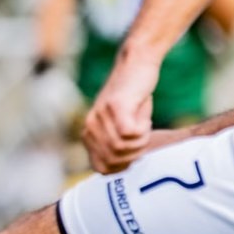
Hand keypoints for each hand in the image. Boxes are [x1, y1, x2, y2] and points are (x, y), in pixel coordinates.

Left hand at [82, 50, 160, 172]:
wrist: (137, 64)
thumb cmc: (134, 97)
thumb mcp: (121, 126)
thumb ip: (115, 146)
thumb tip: (118, 170)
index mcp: (89, 134)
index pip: (102, 168)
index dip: (123, 165)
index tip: (135, 150)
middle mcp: (90, 126)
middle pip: (115, 160)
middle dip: (135, 153)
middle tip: (143, 133)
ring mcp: (100, 116)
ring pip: (123, 147)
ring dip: (141, 139)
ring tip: (144, 122)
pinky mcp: (114, 107)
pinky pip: (130, 133)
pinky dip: (143, 128)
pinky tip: (144, 115)